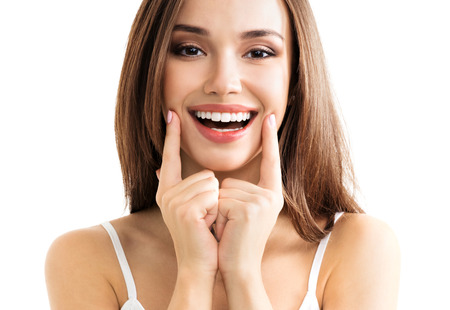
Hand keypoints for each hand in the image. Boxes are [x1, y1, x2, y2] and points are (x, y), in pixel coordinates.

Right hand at [155, 111, 218, 275]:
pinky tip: (207, 226)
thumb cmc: (201, 236)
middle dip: (213, 196)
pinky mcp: (185, 210)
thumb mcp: (191, 208)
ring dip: (216, 204)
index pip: (170, 157)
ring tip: (206, 223)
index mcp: (167, 191)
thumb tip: (160, 167)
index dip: (172, 135)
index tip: (171, 113)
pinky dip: (217, 210)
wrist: (200, 264)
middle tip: (205, 218)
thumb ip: (182, 187)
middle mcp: (166, 194)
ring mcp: (173, 202)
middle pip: (205, 174)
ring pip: (211, 184)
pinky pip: (213, 195)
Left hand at [216, 114, 283, 275]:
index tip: (270, 117)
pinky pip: (219, 200)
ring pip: (222, 190)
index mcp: (270, 194)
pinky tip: (228, 231)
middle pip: (230, 181)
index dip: (269, 139)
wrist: (239, 268)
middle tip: (232, 226)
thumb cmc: (235, 240)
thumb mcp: (238, 212)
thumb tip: (202, 175)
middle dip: (222, 203)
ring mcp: (262, 201)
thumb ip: (231, 192)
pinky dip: (217, 216)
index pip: (270, 161)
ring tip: (230, 229)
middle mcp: (271, 196)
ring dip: (218, 211)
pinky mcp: (250, 208)